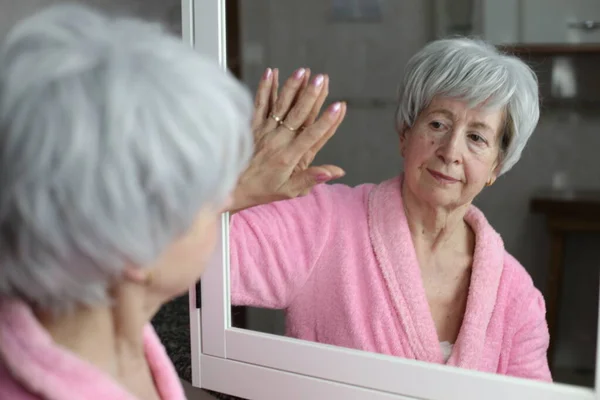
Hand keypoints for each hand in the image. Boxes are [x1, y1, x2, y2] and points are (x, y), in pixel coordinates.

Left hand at [230, 67, 346, 212]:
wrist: (230, 188)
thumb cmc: (261, 190)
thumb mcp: (289, 191)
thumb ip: (311, 178)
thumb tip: (336, 172)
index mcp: (289, 157)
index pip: (312, 136)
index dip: (327, 121)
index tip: (338, 106)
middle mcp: (278, 141)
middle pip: (298, 115)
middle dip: (312, 95)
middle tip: (322, 79)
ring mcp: (264, 131)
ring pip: (280, 106)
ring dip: (292, 87)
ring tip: (303, 71)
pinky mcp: (252, 126)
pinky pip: (259, 104)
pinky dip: (265, 88)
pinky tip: (271, 72)